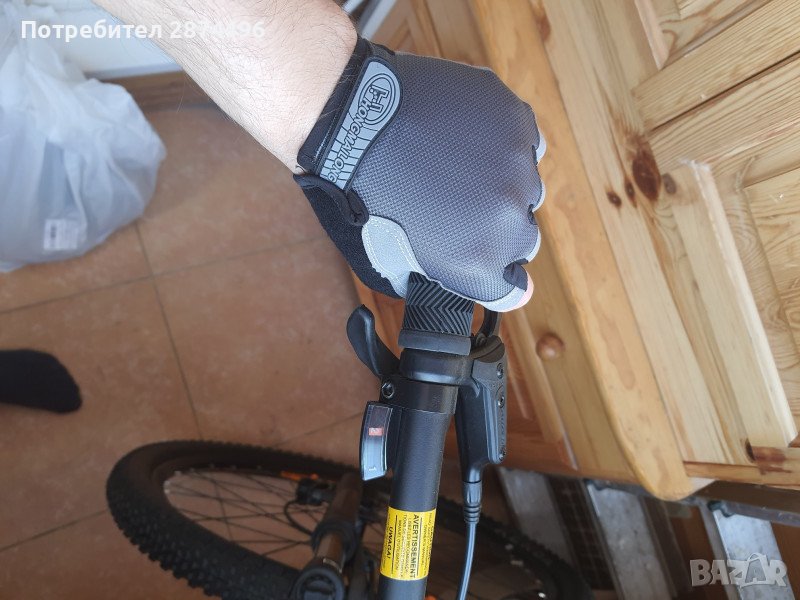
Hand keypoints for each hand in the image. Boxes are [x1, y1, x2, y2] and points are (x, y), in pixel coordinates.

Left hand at [296, 38, 544, 311]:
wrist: (351, 123)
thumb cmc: (362, 194)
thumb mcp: (391, 262)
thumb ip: (440, 279)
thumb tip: (472, 283)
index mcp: (478, 261)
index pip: (513, 288)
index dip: (495, 276)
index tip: (481, 261)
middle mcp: (509, 218)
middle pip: (524, 238)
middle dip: (497, 230)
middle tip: (460, 208)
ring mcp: (516, 165)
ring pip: (527, 186)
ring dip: (501, 185)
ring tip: (457, 168)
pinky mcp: (516, 119)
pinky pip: (525, 141)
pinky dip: (503, 144)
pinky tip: (467, 139)